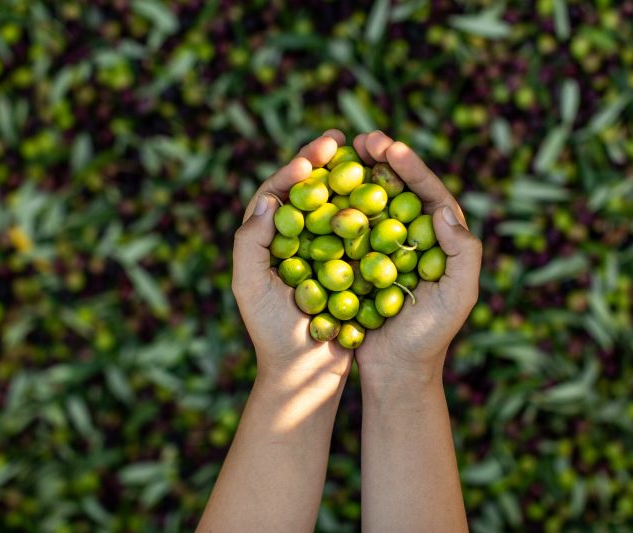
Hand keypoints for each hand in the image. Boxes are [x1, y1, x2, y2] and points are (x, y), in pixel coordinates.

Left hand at [232, 130, 353, 389]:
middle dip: (320, 162)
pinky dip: (367, 210)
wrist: (305, 372)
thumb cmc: (272, 334)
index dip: (292, 170)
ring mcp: (320, 251)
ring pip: (333, 206)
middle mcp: (292, 240)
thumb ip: (249, 244)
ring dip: (347, 178)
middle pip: (305, 191)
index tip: (312, 156)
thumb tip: (267, 198)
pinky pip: (356, 231)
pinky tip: (384, 192)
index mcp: (265, 240)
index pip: (275, 194)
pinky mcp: (346, 265)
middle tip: (339, 139)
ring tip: (364, 154)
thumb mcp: (251, 289)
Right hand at [352, 131, 482, 383]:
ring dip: (357, 174)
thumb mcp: (458, 297)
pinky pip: (348, 226)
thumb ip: (463, 253)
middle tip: (362, 138)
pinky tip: (319, 188)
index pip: (430, 193)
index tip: (390, 147)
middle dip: (382, 159)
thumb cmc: (430, 337)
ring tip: (339, 152)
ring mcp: (385, 246)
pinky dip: (336, 204)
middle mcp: (416, 236)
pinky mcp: (360, 259)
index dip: (412, 166)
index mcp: (443, 239)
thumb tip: (445, 209)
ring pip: (371, 201)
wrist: (396, 370)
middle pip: (399, 188)